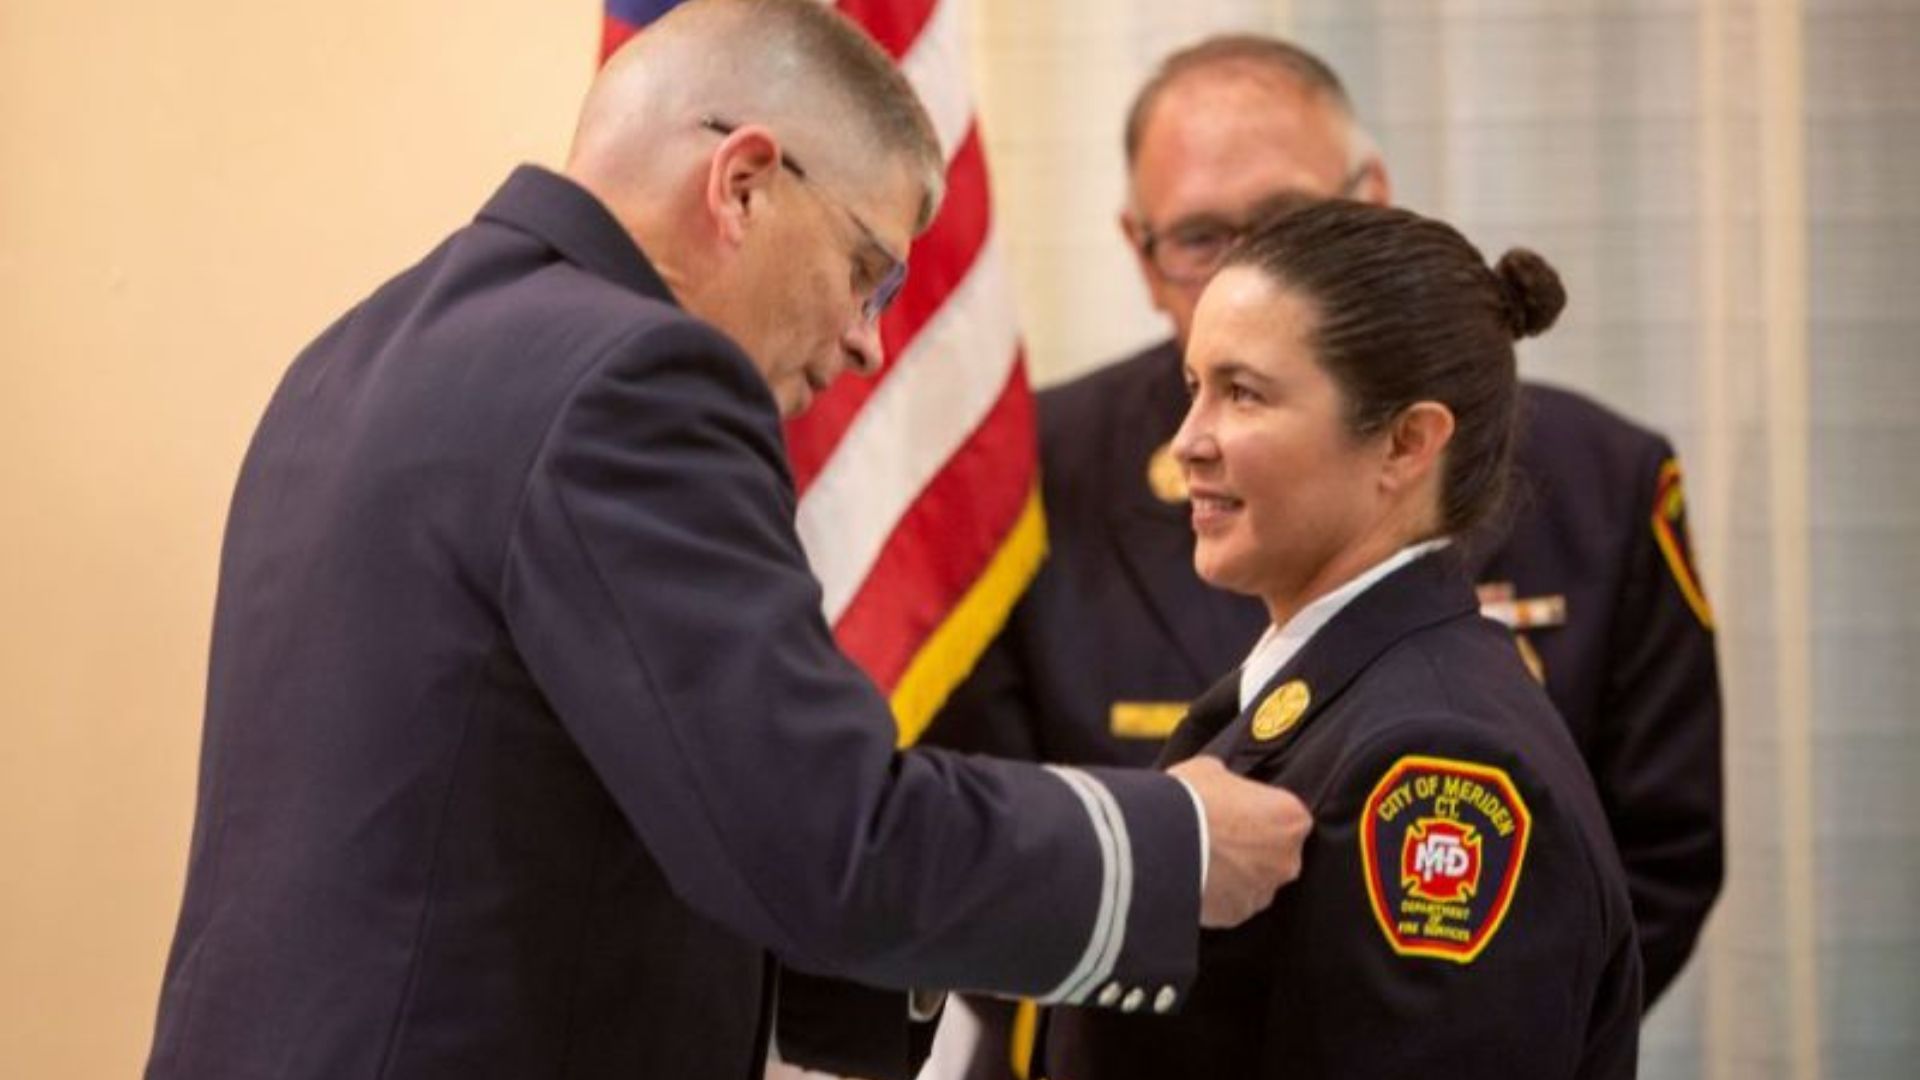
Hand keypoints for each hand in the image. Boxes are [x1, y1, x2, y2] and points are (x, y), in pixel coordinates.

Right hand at [1167, 755, 1312, 927]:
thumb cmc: (1189, 800)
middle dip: (1251, 847)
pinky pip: (1231, 903)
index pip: (1287, 817)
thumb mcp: (1211, 769)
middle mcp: (1286, 859)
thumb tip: (1222, 785)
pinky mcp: (1237, 914)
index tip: (1238, 812)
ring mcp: (1263, 890)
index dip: (1260, 813)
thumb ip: (1230, 782)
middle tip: (1218, 835)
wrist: (1158, 840)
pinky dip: (1217, 894)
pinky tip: (1194, 876)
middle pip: (1275, 853)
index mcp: (1290, 818)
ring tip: (1201, 857)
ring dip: (1235, 872)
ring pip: (1254, 881)